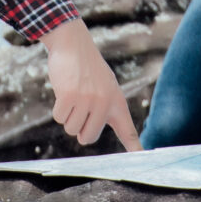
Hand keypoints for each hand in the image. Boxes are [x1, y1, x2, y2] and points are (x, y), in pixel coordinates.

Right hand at [41, 17, 141, 151]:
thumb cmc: (87, 68)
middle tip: (79, 109)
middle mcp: (104, 103)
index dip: (134, 147)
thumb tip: (87, 136)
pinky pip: (59, 117)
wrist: (73, 43)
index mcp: (117, 101)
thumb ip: (104, 108)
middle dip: (79, 128)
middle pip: (87, 137)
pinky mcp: (69, 96)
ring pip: (71, 129)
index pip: (127, 130)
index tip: (142, 158)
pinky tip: (63, 91)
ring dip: (67, 115)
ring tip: (72, 94)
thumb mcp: (105, 86)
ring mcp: (87, 99)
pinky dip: (58, 108)